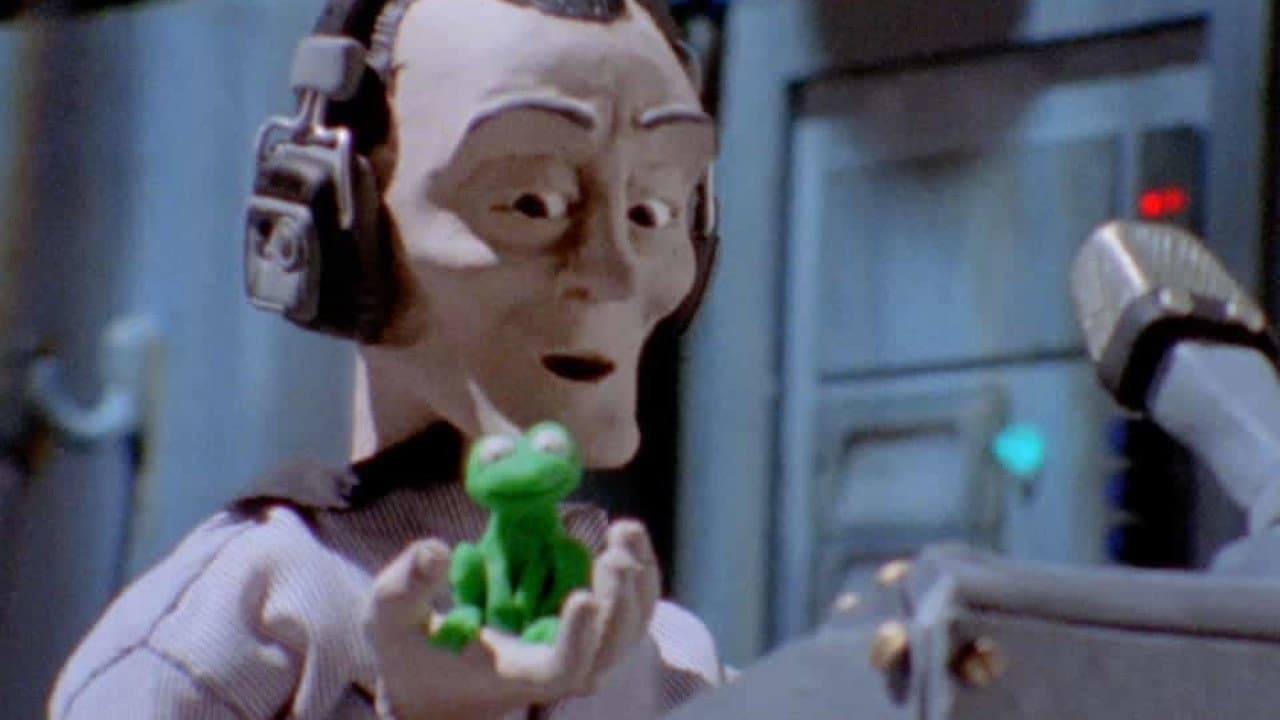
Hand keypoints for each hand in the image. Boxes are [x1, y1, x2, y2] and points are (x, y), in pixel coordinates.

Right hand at [363, 520, 661, 719]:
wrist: (433, 681)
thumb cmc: (410, 650)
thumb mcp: (390, 617)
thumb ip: (406, 585)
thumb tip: (435, 550)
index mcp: (515, 674)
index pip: (561, 669)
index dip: (578, 638)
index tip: (581, 597)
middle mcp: (556, 671)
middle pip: (611, 648)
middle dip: (619, 599)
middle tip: (614, 550)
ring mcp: (576, 650)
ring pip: (629, 629)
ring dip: (637, 582)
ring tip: (627, 531)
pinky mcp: (585, 629)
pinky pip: (626, 609)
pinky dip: (635, 574)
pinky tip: (625, 534)